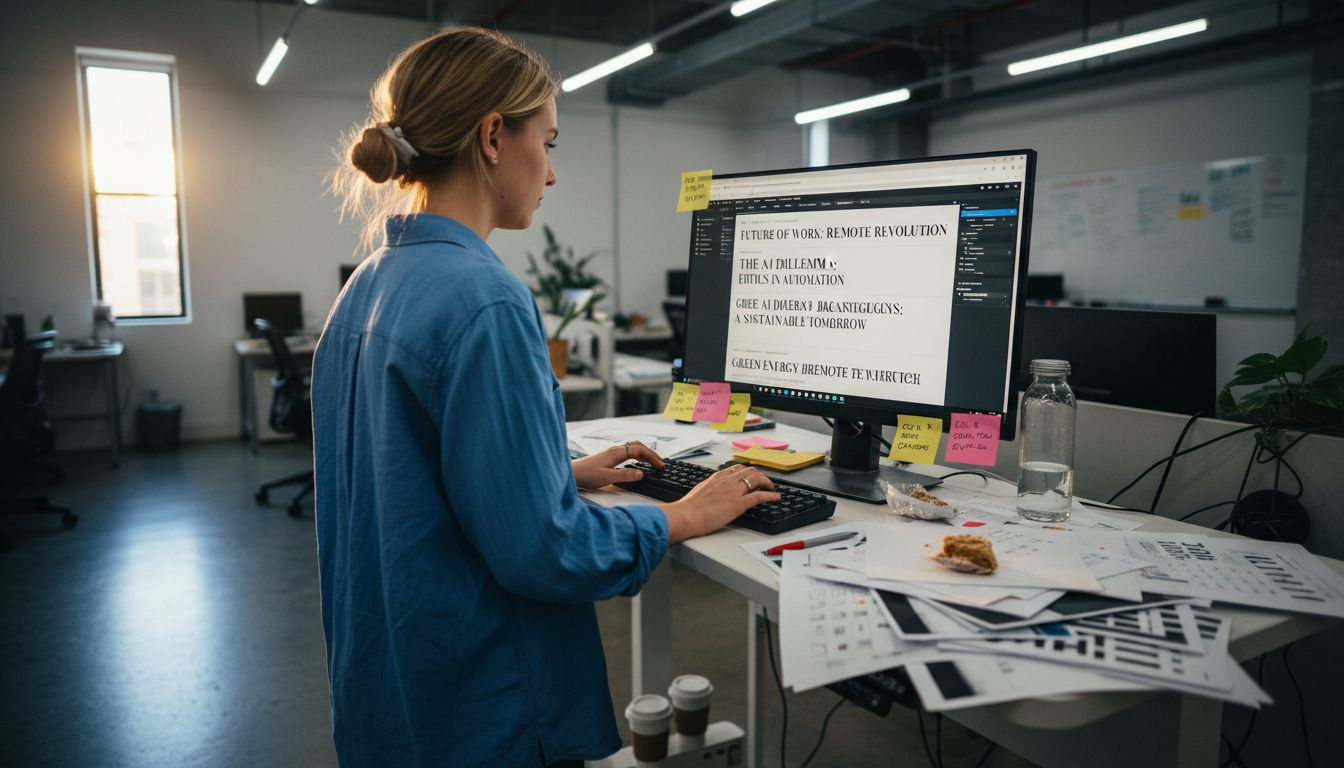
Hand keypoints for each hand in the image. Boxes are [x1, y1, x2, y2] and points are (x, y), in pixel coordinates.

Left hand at [572, 441, 663, 490]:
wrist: (571, 473)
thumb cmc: (585, 475)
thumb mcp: (606, 478)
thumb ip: (624, 476)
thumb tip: (641, 473)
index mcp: (616, 453)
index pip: (640, 450)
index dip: (652, 457)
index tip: (661, 466)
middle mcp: (614, 450)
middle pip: (638, 446)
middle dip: (651, 453)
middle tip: (659, 464)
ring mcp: (610, 452)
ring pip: (632, 447)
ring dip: (644, 453)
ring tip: (651, 463)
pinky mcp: (607, 457)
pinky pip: (626, 452)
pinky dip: (636, 455)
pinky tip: (636, 464)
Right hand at [660, 463, 780, 543]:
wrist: (686, 515)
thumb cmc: (688, 508)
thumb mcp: (699, 492)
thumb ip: (709, 489)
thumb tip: (711, 493)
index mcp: (717, 477)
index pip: (736, 469)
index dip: (747, 472)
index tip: (751, 475)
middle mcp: (727, 481)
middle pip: (749, 471)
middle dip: (759, 475)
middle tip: (764, 482)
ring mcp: (734, 491)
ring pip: (757, 480)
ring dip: (767, 483)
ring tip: (772, 488)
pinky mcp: (738, 504)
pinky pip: (759, 496)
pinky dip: (770, 495)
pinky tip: (776, 497)